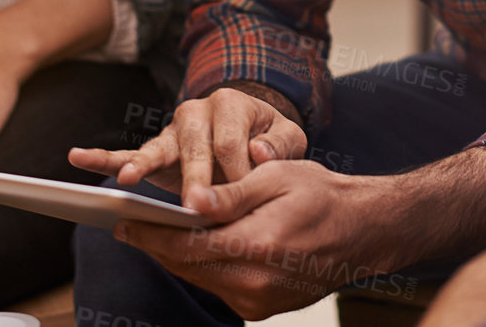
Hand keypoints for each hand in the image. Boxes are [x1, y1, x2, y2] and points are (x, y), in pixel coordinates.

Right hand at [69, 85, 305, 203]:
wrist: (252, 129)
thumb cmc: (268, 139)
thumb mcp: (287, 137)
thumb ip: (280, 144)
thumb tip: (260, 154)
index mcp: (231, 104)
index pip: (231, 143)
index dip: (236, 173)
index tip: (241, 199)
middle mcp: (197, 111)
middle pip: (194, 146)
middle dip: (195, 177)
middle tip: (194, 206)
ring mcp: (173, 130)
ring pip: (157, 148)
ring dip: (143, 165)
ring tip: (129, 179)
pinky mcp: (157, 149)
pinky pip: (126, 153)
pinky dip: (103, 157)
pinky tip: (78, 157)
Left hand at [115, 159, 387, 319]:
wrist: (364, 231)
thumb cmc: (322, 195)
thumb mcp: (275, 177)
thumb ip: (230, 192)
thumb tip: (190, 201)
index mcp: (257, 246)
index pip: (186, 245)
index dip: (149, 233)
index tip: (121, 220)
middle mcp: (256, 283)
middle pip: (186, 266)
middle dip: (154, 244)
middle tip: (126, 224)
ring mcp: (260, 301)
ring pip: (200, 279)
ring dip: (176, 257)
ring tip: (153, 232)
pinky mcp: (262, 308)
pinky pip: (220, 287)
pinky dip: (202, 267)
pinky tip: (193, 246)